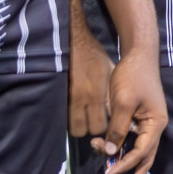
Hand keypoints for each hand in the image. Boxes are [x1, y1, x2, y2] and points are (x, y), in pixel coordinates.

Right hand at [68, 23, 113, 141]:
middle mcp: (81, 99)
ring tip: (85, 116)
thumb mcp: (111, 71)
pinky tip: (76, 109)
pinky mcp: (57, 97)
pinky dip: (69, 117)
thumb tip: (115, 112)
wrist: (73, 43)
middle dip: (90, 129)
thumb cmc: (95, 56)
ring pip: (72, 127)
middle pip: (84, 131)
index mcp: (97, 92)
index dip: (103, 127)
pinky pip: (63, 117)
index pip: (100, 125)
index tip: (105, 121)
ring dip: (79, 125)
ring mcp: (67, 99)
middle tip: (94, 120)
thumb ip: (112, 93)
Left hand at [97, 47, 165, 171]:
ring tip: (98, 146)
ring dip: (118, 153)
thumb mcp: (123, 103)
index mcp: (156, 123)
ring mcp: (147, 121)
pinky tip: (103, 141)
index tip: (107, 173)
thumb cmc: (133, 76)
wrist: (138, 54)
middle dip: (127, 165)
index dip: (124, 164)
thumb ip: (117, 129)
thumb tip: (111, 153)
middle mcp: (154, 125)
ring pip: (136, 147)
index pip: (141, 152)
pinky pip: (130, 136)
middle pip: (144, 154)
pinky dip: (118, 142)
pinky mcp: (138, 116)